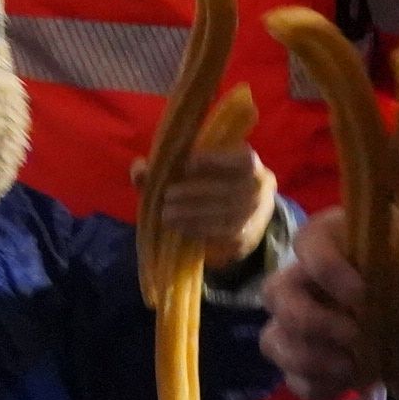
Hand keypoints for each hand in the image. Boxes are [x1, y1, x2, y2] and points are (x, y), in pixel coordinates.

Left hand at [131, 145, 276, 266]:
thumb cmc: (214, 184)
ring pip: (227, 216)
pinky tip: (180, 227)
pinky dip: (199, 230)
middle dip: (196, 193)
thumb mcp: (196, 171)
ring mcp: (255, 216)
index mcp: (251, 164)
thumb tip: (139, 169)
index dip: (217, 161)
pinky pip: (223, 235)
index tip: (188, 165)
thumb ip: (165, 167)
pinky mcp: (245, 238)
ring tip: (167, 214)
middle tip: (168, 195)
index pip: (244, 160)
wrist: (244, 216)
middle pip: (231, 191)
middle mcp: (259, 189)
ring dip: (194, 215)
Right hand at [265, 206, 398, 399]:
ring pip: (275, 339)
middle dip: (310, 322)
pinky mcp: (317, 355)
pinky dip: (317, 387)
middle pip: (277, 295)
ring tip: (352, 368)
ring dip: (307, 360)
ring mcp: (306, 319)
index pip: (308, 246)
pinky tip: (353, 384)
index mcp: (334, 237)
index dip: (327, 272)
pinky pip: (294, 377)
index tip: (363, 296)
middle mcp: (307, 276)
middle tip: (354, 337)